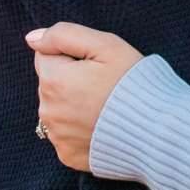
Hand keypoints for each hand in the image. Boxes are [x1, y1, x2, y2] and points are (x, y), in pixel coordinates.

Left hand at [27, 22, 144, 171]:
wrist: (158, 131)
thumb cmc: (134, 83)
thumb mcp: (106, 45)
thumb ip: (64, 34)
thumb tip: (32, 38)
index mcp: (53, 80)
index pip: (46, 56)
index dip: (73, 57)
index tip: (96, 66)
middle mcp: (48, 111)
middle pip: (50, 84)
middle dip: (70, 80)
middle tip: (104, 86)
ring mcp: (57, 137)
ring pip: (57, 110)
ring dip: (73, 105)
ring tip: (105, 107)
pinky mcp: (67, 155)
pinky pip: (66, 135)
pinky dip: (79, 129)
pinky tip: (101, 126)